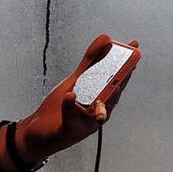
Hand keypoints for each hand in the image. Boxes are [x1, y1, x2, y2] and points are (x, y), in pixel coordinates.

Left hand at [9, 34, 139, 165]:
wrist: (37, 132)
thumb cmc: (60, 107)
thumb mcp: (76, 80)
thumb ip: (90, 61)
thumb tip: (105, 39)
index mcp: (102, 99)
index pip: (118, 80)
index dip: (128, 64)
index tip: (134, 48)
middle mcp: (98, 112)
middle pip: (113, 95)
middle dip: (122, 79)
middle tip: (129, 64)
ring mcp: (86, 123)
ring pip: (99, 110)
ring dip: (105, 96)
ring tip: (108, 80)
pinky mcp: (70, 130)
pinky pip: (72, 118)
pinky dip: (71, 107)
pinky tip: (70, 94)